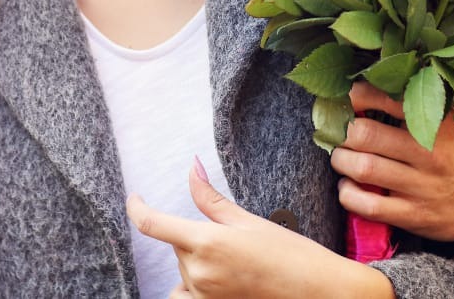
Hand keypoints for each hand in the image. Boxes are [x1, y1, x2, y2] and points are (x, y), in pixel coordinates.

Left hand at [127, 160, 389, 298]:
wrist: (319, 293)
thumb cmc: (290, 254)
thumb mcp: (248, 220)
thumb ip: (210, 199)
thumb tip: (191, 167)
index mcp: (206, 242)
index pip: (151, 224)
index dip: (135, 207)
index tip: (134, 198)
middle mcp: (198, 273)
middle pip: (177, 248)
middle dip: (195, 238)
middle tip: (234, 241)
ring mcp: (203, 297)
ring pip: (183, 273)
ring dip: (196, 264)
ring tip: (233, 264)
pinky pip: (186, 297)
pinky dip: (193, 288)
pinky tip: (219, 281)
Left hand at [330, 82, 453, 243]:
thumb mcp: (451, 118)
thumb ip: (416, 101)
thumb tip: (368, 80)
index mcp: (438, 120)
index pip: (385, 97)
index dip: (356, 95)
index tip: (347, 98)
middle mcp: (429, 151)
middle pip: (365, 134)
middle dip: (341, 131)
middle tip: (338, 131)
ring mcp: (422, 185)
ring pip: (363, 168)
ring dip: (340, 160)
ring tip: (341, 156)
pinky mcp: (416, 215)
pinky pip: (369, 205)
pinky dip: (348, 194)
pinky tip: (349, 186)